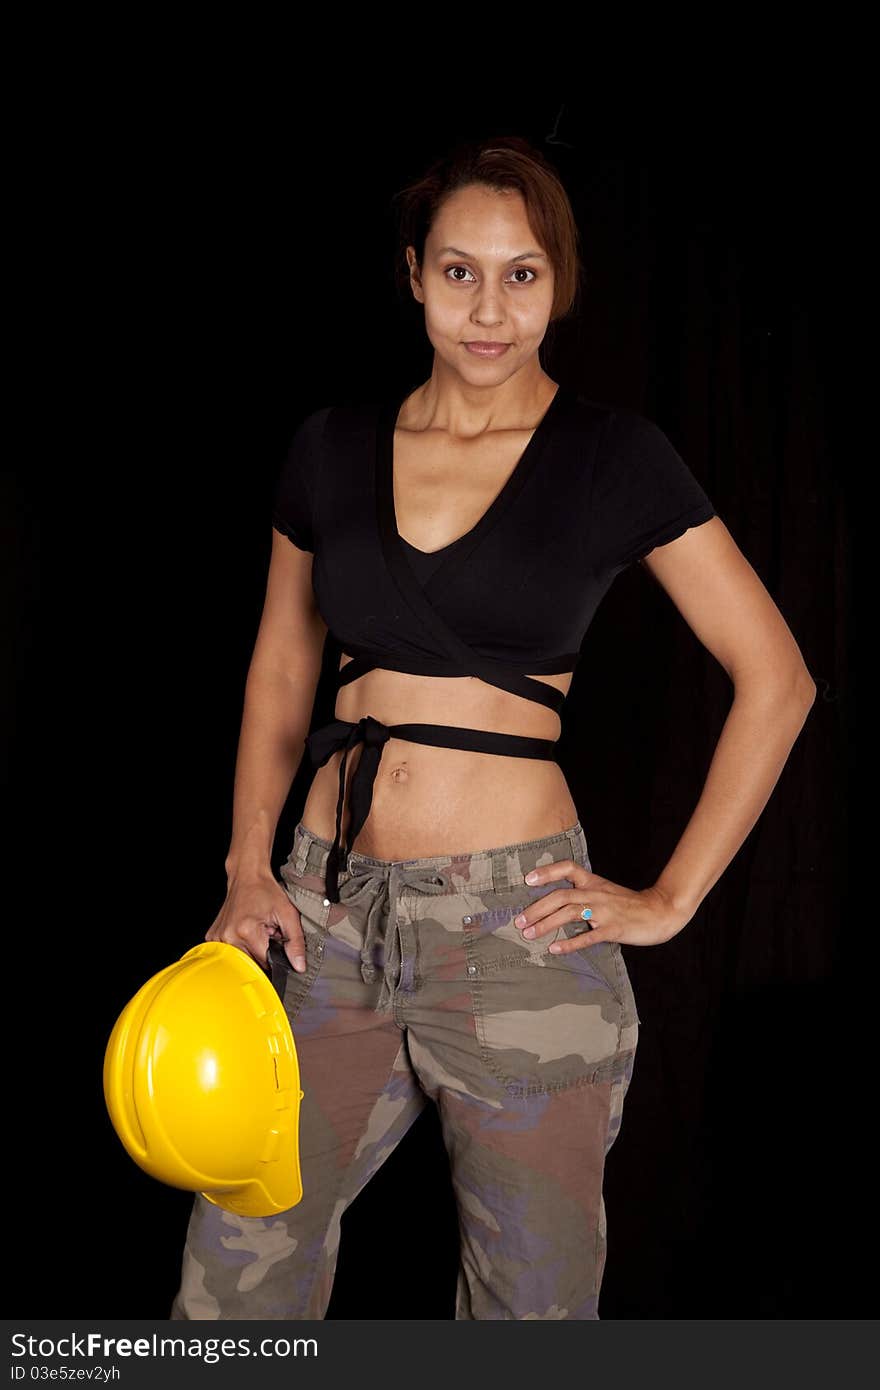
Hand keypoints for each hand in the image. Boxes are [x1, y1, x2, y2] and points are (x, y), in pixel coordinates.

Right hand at [205, 869, 309, 972]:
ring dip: (251, 950)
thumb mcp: (287, 914)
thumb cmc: (265, 891)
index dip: (275, 953)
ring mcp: (217, 938)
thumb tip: (299, 966)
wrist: (247, 876)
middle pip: (252, 963)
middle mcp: (228, 936)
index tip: (274, 937)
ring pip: (241, 961)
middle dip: (262, 952)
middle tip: (265, 932)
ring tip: (254, 931)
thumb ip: (296, 942)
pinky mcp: (213, 938)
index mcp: (247, 932)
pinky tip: (244, 932)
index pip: (266, 963)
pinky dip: (240, 946)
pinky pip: (230, 954)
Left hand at [516, 857, 687, 949]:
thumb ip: (585, 892)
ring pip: (569, 914)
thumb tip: (557, 902)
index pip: (568, 868)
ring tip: (529, 934)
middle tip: (519, 921)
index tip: (528, 879)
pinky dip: (569, 943)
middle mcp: (596, 894)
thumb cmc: (629, 904)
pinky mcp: (613, 929)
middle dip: (536, 908)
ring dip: (546, 924)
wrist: (659, 911)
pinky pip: (587, 936)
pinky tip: (554, 949)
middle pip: (560, 896)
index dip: (547, 871)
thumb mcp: (605, 891)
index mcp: (593, 882)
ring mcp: (604, 911)